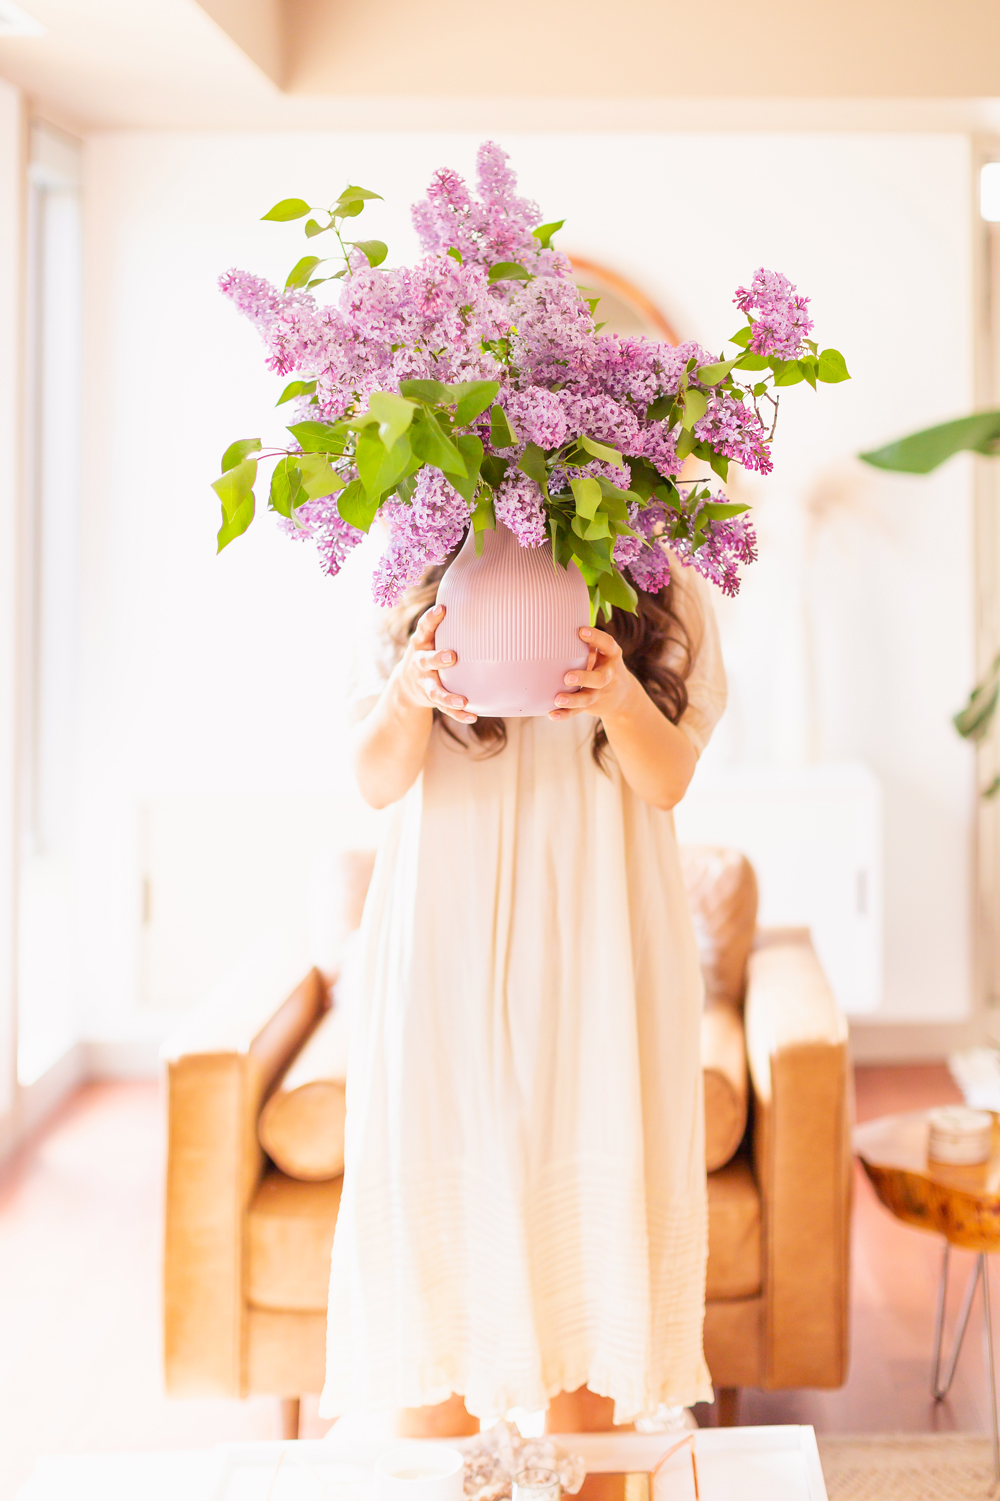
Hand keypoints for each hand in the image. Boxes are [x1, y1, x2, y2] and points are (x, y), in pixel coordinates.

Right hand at [398, 604, 476, 723]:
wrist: (407, 686)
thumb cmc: (428, 653)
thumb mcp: (430, 638)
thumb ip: (447, 623)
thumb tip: (478, 596)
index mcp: (420, 644)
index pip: (423, 628)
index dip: (431, 618)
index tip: (442, 609)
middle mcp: (420, 663)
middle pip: (426, 660)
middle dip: (437, 658)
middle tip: (452, 656)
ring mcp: (424, 682)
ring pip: (434, 690)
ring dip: (447, 695)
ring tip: (461, 700)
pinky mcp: (431, 699)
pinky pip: (444, 708)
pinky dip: (458, 714)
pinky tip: (472, 715)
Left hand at [548, 625, 632, 721]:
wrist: (622, 697)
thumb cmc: (602, 663)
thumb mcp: (601, 652)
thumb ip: (586, 642)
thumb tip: (554, 622)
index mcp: (611, 656)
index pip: (608, 644)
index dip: (596, 638)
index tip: (581, 631)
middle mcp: (608, 675)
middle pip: (599, 678)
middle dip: (584, 677)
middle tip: (567, 676)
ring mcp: (600, 692)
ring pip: (588, 698)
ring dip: (573, 700)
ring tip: (558, 699)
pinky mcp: (591, 706)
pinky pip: (578, 711)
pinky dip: (565, 714)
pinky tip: (552, 714)